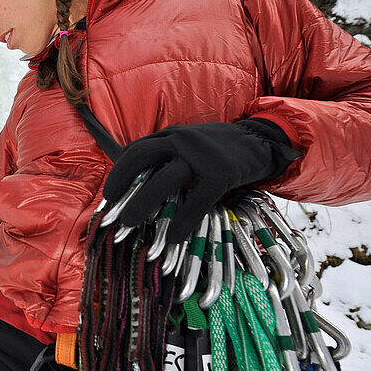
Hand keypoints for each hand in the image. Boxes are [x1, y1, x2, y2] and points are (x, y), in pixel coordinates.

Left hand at [102, 120, 300, 243]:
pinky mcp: (220, 174)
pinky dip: (183, 221)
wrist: (260, 141)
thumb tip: (138, 181)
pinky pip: (197, 201)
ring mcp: (200, 156)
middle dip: (121, 180)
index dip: (120, 170)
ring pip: (163, 179)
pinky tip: (174, 237)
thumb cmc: (218, 149)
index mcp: (171, 134)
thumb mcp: (189, 142)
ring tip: (129, 222)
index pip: (136, 149)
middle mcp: (181, 140)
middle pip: (141, 157)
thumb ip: (167, 154)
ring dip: (142, 202)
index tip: (110, 192)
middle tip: (111, 205)